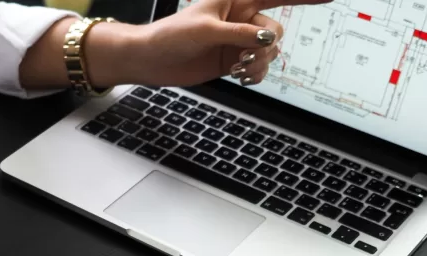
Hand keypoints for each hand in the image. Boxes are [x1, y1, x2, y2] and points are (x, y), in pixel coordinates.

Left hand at [95, 0, 327, 87]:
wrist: (151, 60)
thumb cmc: (171, 36)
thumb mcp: (206, 30)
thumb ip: (239, 34)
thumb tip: (268, 40)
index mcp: (236, 0)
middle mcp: (240, 20)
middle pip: (275, 30)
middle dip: (266, 46)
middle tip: (245, 58)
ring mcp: (238, 42)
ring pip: (269, 52)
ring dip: (259, 63)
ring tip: (238, 69)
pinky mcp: (233, 61)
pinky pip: (259, 69)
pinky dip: (256, 75)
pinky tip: (243, 78)